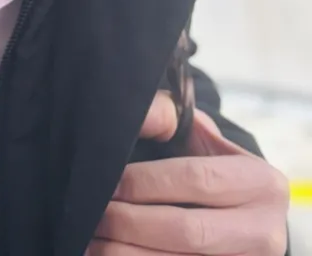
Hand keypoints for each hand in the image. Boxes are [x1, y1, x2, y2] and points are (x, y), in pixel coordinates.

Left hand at [88, 91, 288, 254]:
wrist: (239, 217)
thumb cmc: (209, 173)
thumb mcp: (201, 142)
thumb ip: (172, 121)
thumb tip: (148, 114)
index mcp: (261, 185)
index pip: (195, 179)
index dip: (144, 181)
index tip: (108, 183)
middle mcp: (264, 231)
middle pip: (185, 230)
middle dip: (128, 221)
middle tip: (93, 213)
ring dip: (122, 251)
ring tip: (92, 237)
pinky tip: (107, 254)